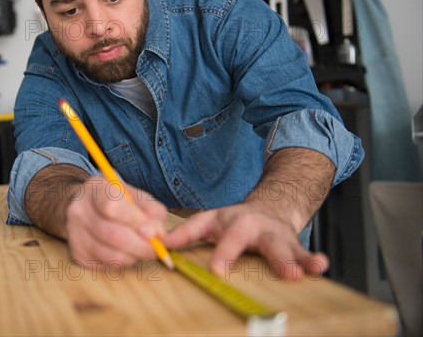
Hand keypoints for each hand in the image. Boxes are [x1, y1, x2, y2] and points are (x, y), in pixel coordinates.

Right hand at [65, 176, 167, 268]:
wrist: (86, 208)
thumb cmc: (116, 200)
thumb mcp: (134, 195)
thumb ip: (151, 210)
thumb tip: (158, 234)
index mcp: (94, 189)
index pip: (113, 207)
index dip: (137, 222)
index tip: (155, 231)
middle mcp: (78, 211)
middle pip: (114, 235)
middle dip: (142, 246)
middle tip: (156, 248)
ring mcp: (75, 234)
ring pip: (112, 255)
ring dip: (135, 256)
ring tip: (142, 249)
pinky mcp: (78, 255)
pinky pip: (108, 265)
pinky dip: (124, 261)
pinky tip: (127, 252)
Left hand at [164, 202, 328, 279]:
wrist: (269, 208)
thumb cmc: (233, 221)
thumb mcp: (208, 222)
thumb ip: (186, 232)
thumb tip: (161, 243)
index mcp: (228, 221)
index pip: (216, 233)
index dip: (218, 251)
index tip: (218, 270)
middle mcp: (252, 225)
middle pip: (249, 237)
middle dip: (252, 254)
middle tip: (254, 271)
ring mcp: (274, 234)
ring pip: (282, 245)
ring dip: (290, 259)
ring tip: (297, 273)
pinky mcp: (292, 245)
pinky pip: (303, 253)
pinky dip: (312, 260)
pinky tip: (320, 267)